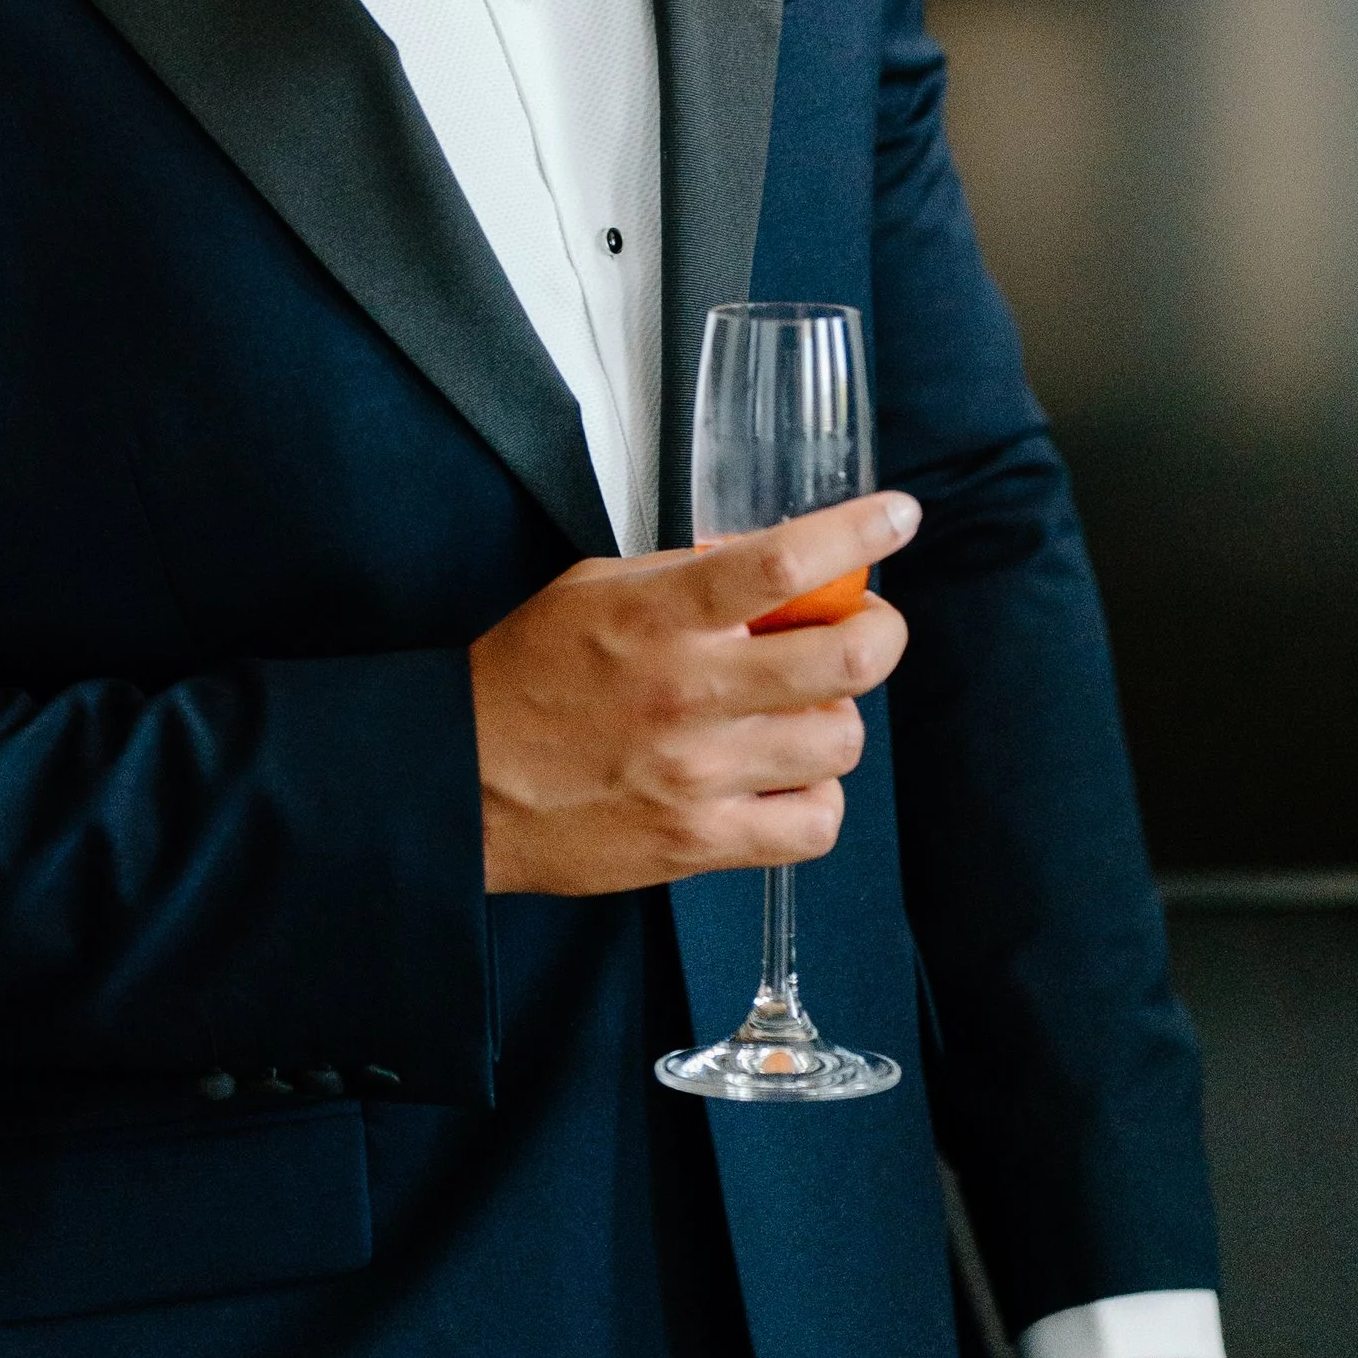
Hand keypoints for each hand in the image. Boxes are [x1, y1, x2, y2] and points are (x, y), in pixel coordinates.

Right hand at [469, 492, 918, 895]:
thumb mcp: (592, 589)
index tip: (896, 515)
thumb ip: (682, 576)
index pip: (782, 563)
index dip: (857, 531)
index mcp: (658, 617)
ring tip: (800, 712)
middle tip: (868, 627)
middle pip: (846, 658)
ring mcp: (700, 775)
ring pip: (841, 743)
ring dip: (836, 718)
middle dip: (880, 632)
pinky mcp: (701, 842)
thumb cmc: (524, 678)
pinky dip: (816, 798)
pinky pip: (814, 825)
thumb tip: (770, 567)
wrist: (461, 781)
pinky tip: (784, 778)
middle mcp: (688, 693)